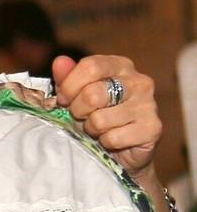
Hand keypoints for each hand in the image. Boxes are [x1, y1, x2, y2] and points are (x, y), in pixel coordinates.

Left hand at [53, 55, 159, 173]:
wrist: (120, 150)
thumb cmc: (95, 115)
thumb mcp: (76, 94)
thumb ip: (66, 78)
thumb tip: (59, 62)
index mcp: (120, 66)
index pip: (90, 66)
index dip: (69, 86)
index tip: (63, 100)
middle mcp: (139, 81)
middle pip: (92, 94)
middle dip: (77, 111)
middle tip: (81, 117)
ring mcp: (149, 104)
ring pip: (100, 120)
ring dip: (91, 129)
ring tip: (97, 129)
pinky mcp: (152, 129)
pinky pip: (113, 138)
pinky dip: (105, 143)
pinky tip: (111, 139)